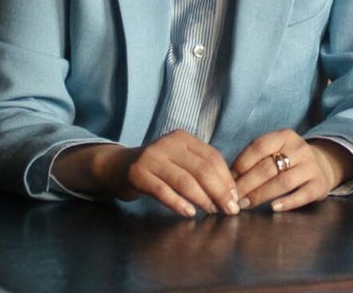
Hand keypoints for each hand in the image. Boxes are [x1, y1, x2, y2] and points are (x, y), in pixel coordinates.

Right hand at [53, 130, 240, 217]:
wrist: (116, 166)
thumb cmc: (156, 167)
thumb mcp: (179, 160)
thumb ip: (200, 170)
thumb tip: (229, 192)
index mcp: (183, 138)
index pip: (212, 157)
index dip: (226, 179)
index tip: (236, 198)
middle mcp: (168, 143)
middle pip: (202, 169)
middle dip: (219, 192)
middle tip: (229, 210)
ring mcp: (151, 157)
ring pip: (184, 180)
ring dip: (203, 199)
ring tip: (212, 212)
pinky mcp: (138, 173)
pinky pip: (162, 190)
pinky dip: (178, 203)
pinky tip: (189, 213)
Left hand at [231, 130, 352, 211]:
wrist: (321, 165)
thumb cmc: (287, 161)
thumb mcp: (274, 152)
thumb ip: (254, 161)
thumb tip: (228, 179)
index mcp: (284, 136)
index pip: (258, 147)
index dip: (240, 164)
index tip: (227, 180)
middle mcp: (299, 148)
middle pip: (267, 167)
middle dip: (246, 184)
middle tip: (232, 198)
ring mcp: (311, 166)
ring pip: (282, 182)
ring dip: (261, 195)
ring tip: (245, 205)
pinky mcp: (320, 184)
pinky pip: (303, 195)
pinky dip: (287, 202)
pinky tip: (273, 208)